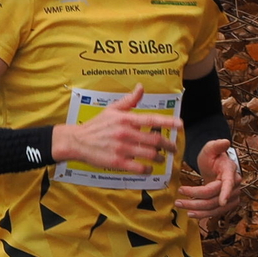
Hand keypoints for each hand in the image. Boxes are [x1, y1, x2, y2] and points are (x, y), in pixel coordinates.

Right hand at [51, 86, 177, 173]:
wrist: (77, 141)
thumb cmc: (96, 125)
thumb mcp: (112, 109)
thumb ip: (129, 100)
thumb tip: (141, 87)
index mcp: (126, 119)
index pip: (152, 119)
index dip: (168, 122)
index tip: (180, 125)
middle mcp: (126, 133)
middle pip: (155, 140)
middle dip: (168, 145)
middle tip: (173, 148)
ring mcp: (122, 148)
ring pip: (149, 155)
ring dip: (159, 158)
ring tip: (162, 159)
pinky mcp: (117, 162)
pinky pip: (139, 167)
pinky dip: (147, 169)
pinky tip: (148, 169)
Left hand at [176, 139, 240, 222]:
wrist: (215, 166)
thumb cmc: (213, 157)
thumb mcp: (211, 148)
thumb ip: (216, 145)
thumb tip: (225, 141)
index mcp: (230, 171)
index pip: (229, 183)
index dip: (226, 192)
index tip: (222, 201)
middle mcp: (234, 186)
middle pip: (216, 198)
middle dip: (196, 201)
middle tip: (178, 200)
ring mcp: (231, 196)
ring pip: (215, 208)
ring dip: (197, 210)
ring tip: (181, 205)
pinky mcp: (226, 204)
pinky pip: (215, 212)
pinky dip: (202, 214)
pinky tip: (191, 213)